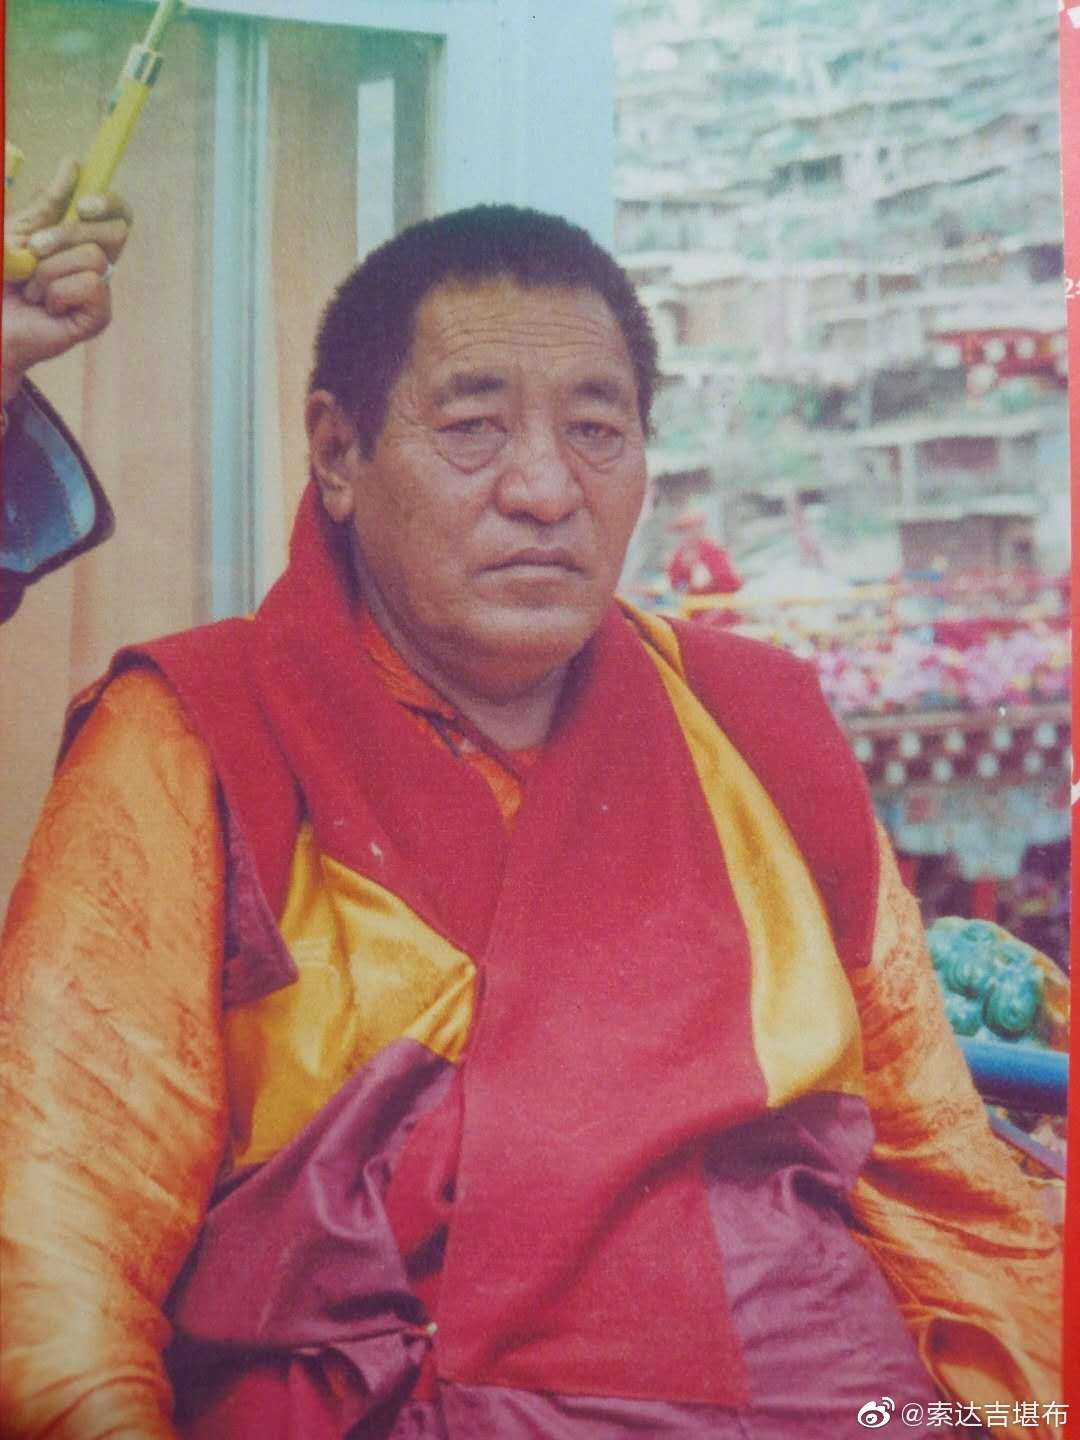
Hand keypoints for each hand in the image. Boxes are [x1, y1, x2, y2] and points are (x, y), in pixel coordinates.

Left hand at [2, 157, 132, 405]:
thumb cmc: (0, 280)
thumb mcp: (17, 231)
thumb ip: (47, 202)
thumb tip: (72, 165)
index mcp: (81, 240)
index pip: (119, 215)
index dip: (110, 203)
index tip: (84, 205)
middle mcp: (96, 265)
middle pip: (115, 232)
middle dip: (68, 235)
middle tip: (35, 251)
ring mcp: (99, 292)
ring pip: (94, 258)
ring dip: (50, 270)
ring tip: (32, 289)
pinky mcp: (98, 317)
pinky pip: (91, 286)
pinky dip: (58, 292)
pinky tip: (46, 306)